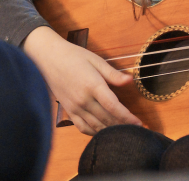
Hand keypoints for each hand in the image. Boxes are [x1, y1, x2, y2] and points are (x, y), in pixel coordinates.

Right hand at [22, 26, 142, 134]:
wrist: (48, 58)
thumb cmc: (73, 56)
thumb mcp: (95, 60)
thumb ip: (113, 74)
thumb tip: (130, 80)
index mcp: (92, 85)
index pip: (113, 107)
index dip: (128, 118)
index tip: (140, 124)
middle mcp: (83, 99)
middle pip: (107, 119)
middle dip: (124, 127)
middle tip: (138, 132)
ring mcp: (74, 107)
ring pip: (96, 126)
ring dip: (111, 132)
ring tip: (124, 133)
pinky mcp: (68, 111)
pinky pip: (83, 127)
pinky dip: (94, 133)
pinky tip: (104, 132)